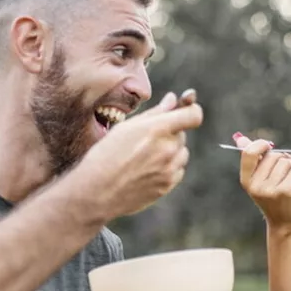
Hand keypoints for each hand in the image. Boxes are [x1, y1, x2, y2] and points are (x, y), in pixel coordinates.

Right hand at [73, 90, 203, 218]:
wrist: (96, 191)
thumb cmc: (106, 155)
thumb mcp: (126, 128)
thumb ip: (154, 113)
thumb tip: (172, 100)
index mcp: (156, 129)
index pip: (194, 115)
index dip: (191, 110)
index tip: (185, 111)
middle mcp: (167, 149)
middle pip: (182, 134)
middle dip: (170, 133)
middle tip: (146, 139)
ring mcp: (169, 170)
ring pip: (182, 153)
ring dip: (171, 151)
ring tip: (144, 157)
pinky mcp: (167, 185)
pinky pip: (177, 171)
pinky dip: (168, 168)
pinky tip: (146, 170)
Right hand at [233, 133, 290, 227]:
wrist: (284, 222)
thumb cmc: (271, 197)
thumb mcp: (258, 179)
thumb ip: (251, 158)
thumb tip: (240, 138)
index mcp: (246, 181)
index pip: (249, 153)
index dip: (260, 144)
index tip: (268, 146)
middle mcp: (256, 186)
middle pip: (272, 155)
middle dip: (280, 159)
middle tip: (279, 175)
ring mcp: (272, 190)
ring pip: (285, 161)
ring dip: (289, 167)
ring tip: (286, 180)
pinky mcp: (287, 190)